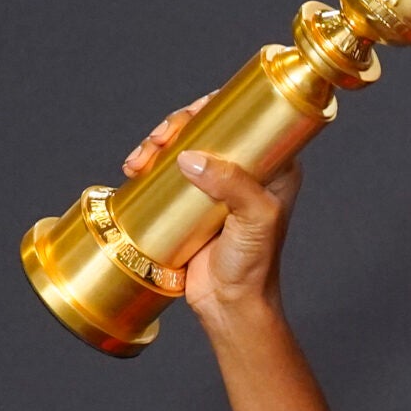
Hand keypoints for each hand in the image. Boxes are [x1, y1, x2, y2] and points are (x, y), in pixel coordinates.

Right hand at [122, 99, 304, 322]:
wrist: (229, 303)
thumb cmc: (254, 264)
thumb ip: (232, 186)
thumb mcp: (254, 219)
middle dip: (178, 124)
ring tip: (141, 159)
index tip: (191, 114)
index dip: (217, 107)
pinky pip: (169, 171)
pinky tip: (134, 168)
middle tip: (159, 140)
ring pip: (185, 146)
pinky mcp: (191, 201)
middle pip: (209, 128)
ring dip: (158, 144)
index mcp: (276, 166)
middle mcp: (247, 170)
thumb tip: (190, 156)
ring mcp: (217, 185)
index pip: (249, 120)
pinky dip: (150, 164)